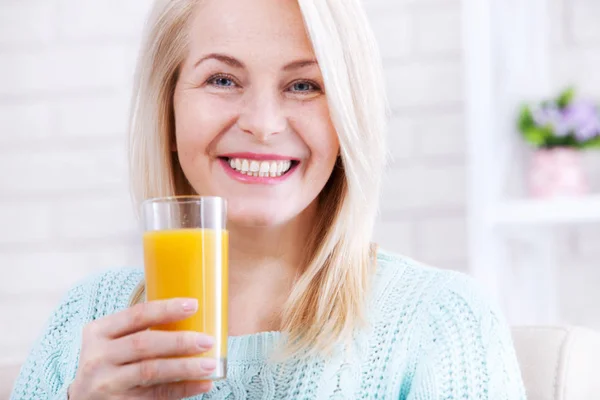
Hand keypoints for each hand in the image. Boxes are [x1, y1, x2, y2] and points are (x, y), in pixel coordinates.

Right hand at [68, 298, 215, 399]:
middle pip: (145, 344)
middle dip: (180, 341)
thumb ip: (139, 330)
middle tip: (207, 340)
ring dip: (185, 367)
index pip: (136, 314)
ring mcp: (107, 383)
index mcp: (99, 332)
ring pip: (151, 371)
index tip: (194, 305)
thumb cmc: (108, 363)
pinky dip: (183, 388)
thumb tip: (192, 317)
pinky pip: (157, 395)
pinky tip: (203, 384)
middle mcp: (98, 357)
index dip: (166, 309)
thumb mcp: (111, 342)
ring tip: (211, 364)